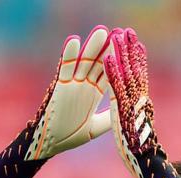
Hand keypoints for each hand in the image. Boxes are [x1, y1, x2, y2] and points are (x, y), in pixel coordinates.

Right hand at [0, 25, 114, 177]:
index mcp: (93, 94)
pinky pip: (64, 68)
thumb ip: (108, 118)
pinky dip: (68, 55)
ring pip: (83, 62)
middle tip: (118, 33)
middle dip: (107, 49)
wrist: (51, 144)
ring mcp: (72, 84)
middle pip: (98, 64)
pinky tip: (73, 40)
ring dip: (92, 47)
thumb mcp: (96, 128)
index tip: (128, 48)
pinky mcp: (59, 86)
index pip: (108, 74)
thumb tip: (124, 112)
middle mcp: (84, 86)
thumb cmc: (71, 137)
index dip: (117, 62)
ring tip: (101, 31)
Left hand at [104, 28, 180, 177]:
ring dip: (123, 54)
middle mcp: (140, 104)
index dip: (136, 62)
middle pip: (135, 72)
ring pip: (128, 75)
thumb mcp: (134, 135)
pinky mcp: (126, 113)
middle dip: (131, 51)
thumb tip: (132, 116)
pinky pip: (118, 89)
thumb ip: (133, 121)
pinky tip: (109, 59)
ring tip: (118, 36)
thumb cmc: (141, 159)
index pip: (138, 81)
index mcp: (140, 109)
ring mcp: (134, 107)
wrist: (150, 171)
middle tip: (127, 31)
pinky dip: (114, 73)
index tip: (134, 45)